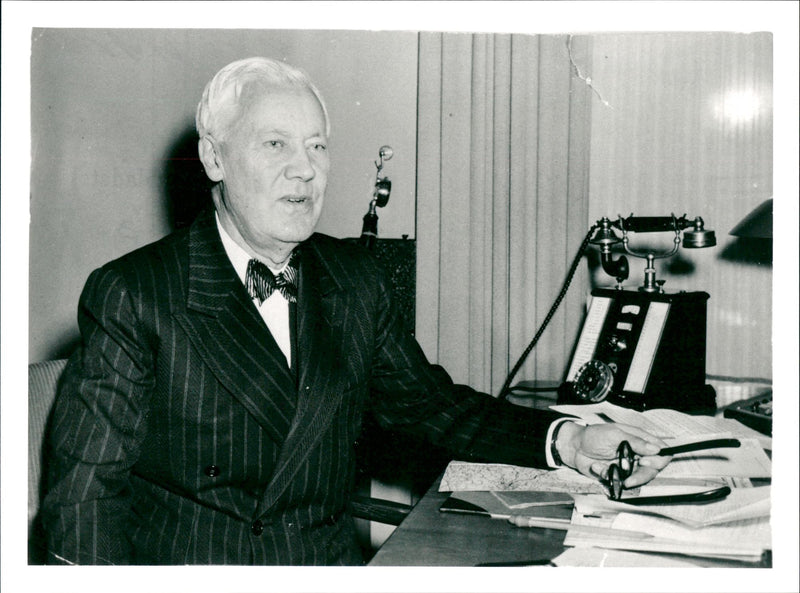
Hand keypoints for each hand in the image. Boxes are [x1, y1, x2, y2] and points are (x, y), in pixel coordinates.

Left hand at [555, 422, 671, 487]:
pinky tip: (599, 467)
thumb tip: (656, 449)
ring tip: (610, 471)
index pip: (661, 451)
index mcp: (639, 439)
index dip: (660, 459)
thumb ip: (635, 442)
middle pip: (653, 469)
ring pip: (638, 478)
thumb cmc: (593, 435)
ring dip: (624, 477)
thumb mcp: (614, 434)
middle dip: (641, 475)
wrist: (573, 447)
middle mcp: (637, 453)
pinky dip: (609, 476)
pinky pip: (620, 481)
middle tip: (629, 478)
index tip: (647, 463)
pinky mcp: (618, 475)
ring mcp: (628, 465)